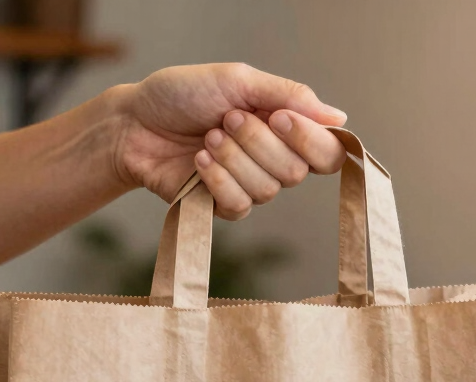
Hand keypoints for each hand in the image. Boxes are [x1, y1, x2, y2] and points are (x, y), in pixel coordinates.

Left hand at [110, 63, 347, 219]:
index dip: (310, 141)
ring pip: (267, 190)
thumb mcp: (238, 81)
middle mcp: (275, 160)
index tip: (279, 117)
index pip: (328, 153)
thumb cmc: (184, 94)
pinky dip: (218, 180)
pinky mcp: (225, 207)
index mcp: (285, 128)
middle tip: (226, 119)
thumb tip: (339, 117)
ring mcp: (251, 186)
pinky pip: (240, 206)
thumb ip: (289, 96)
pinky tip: (198, 161)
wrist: (136, 123)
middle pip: (296, 172)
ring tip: (207, 137)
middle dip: (258, 143)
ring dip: (233, 158)